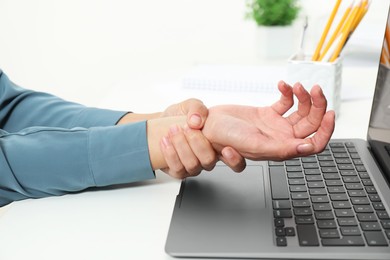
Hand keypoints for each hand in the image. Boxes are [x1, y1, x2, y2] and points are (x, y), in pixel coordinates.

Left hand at [160, 99, 245, 177]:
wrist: (162, 123)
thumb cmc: (181, 117)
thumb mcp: (191, 105)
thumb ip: (197, 108)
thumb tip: (196, 121)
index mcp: (219, 145)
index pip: (236, 162)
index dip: (234, 160)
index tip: (226, 149)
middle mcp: (208, 159)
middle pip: (209, 161)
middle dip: (198, 144)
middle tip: (188, 128)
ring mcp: (194, 167)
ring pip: (193, 165)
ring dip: (181, 146)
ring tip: (174, 130)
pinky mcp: (179, 171)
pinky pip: (177, 169)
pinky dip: (170, 153)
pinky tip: (166, 141)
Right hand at [202, 81, 334, 160]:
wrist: (209, 126)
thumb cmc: (226, 139)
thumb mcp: (255, 144)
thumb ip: (282, 149)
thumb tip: (308, 148)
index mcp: (282, 149)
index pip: (314, 144)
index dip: (325, 131)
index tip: (329, 113)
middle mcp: (282, 138)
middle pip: (311, 123)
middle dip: (317, 106)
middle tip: (314, 89)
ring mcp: (276, 125)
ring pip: (301, 111)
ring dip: (303, 96)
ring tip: (296, 85)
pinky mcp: (268, 113)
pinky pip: (285, 102)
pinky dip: (287, 92)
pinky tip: (282, 85)